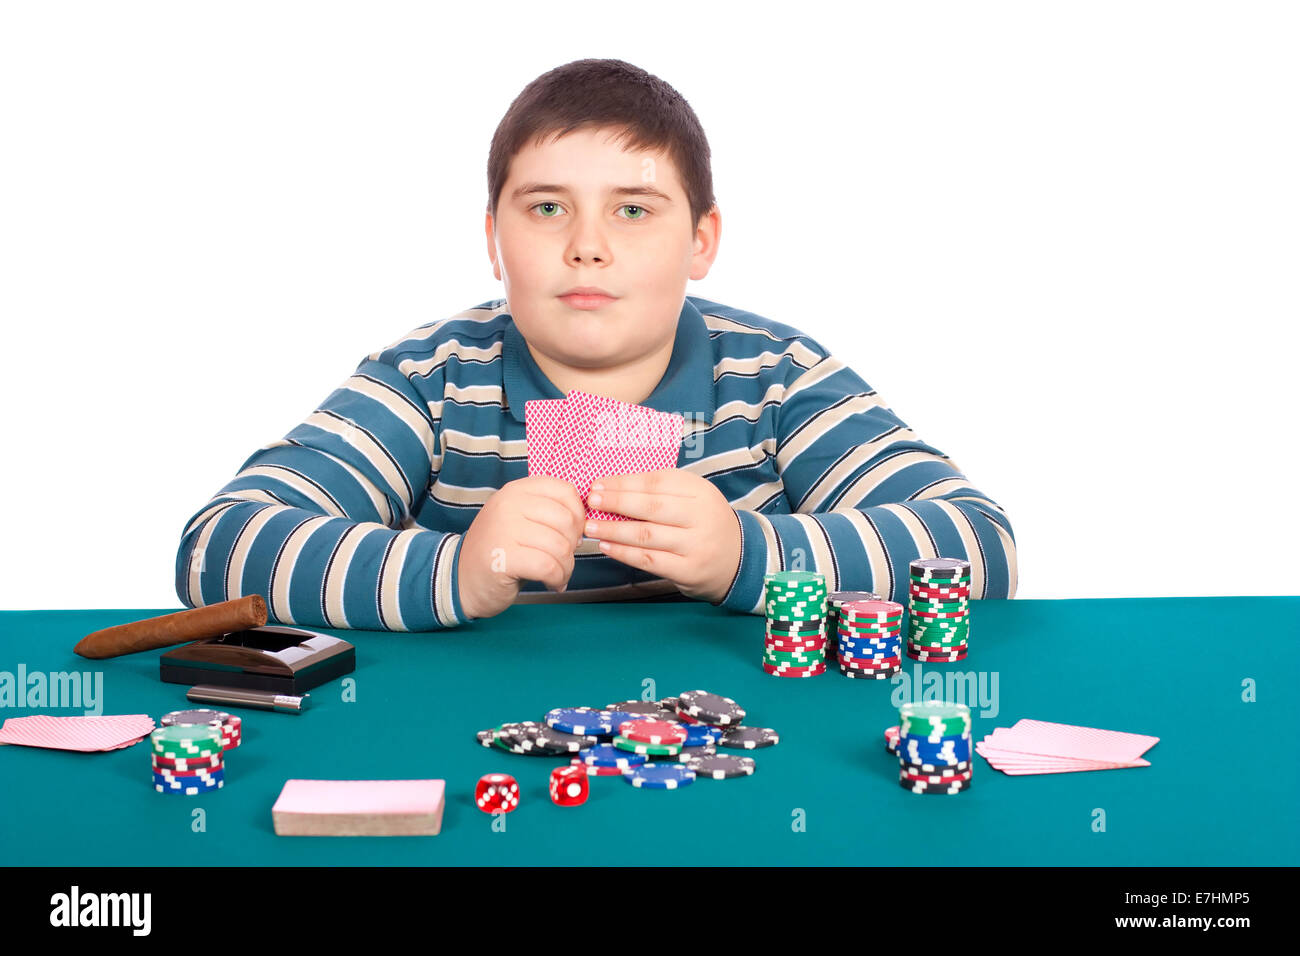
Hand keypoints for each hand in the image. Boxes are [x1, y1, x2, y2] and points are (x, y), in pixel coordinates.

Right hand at [456, 476, 585, 619]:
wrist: (460, 578)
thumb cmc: (498, 550)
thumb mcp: (519, 519)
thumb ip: (548, 512)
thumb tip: (586, 523)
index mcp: (516, 490)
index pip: (565, 490)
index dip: (578, 514)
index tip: (572, 533)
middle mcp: (509, 504)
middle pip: (567, 520)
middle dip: (573, 545)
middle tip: (562, 558)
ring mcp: (505, 529)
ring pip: (561, 546)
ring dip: (566, 567)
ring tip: (557, 575)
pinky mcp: (504, 557)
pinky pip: (549, 567)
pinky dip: (557, 579)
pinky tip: (552, 584)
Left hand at [583, 469, 741, 604]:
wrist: (738, 558)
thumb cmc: (704, 522)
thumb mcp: (693, 497)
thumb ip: (660, 491)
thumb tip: (613, 487)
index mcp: (700, 491)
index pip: (657, 482)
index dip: (624, 483)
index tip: (599, 485)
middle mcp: (700, 517)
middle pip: (651, 507)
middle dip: (616, 503)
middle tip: (591, 502)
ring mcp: (695, 545)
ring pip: (647, 535)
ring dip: (614, 530)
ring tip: (590, 526)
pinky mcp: (688, 570)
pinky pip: (649, 560)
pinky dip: (624, 553)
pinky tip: (607, 546)